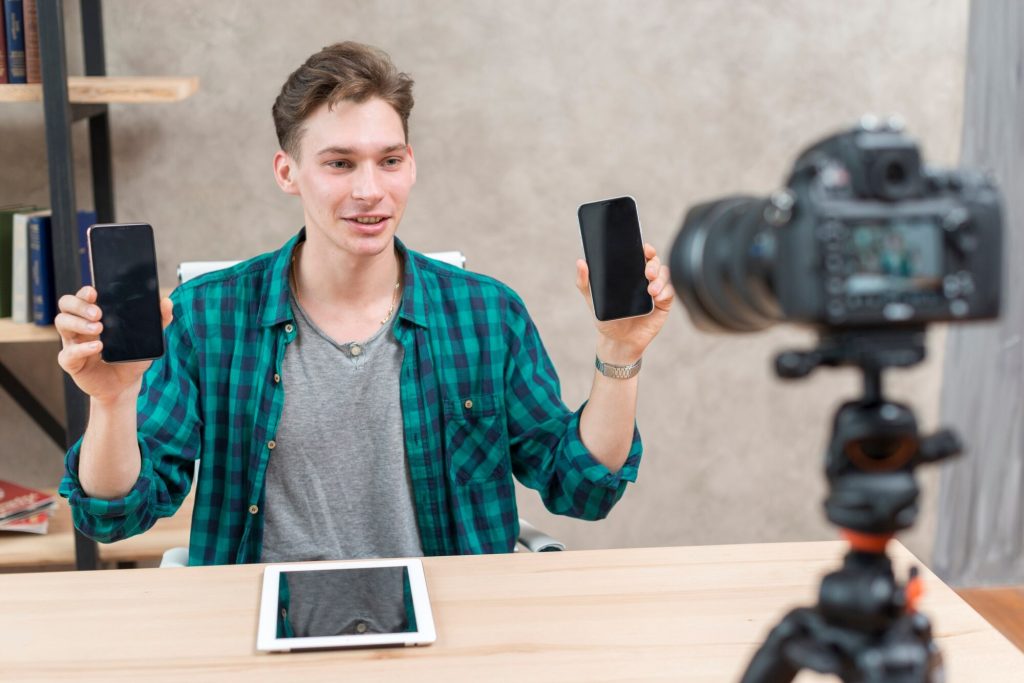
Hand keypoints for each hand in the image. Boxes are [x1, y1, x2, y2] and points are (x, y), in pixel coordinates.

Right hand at [56, 286, 173, 404]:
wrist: (125, 386)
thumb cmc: (131, 358)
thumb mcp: (147, 340)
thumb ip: (158, 321)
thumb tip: (167, 302)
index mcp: (94, 316)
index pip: (83, 297)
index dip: (84, 292)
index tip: (95, 292)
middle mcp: (79, 326)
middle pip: (66, 305)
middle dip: (80, 305)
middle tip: (99, 313)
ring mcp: (73, 343)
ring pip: (61, 323)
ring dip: (79, 323)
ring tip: (99, 328)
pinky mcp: (71, 362)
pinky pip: (68, 353)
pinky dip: (82, 349)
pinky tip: (98, 347)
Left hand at [575, 243, 673, 363]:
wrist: (617, 341)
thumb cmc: (606, 318)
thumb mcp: (593, 299)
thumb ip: (584, 282)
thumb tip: (580, 262)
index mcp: (629, 274)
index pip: (639, 255)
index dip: (645, 249)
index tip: (644, 249)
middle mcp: (644, 279)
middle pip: (654, 262)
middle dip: (653, 264)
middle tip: (647, 272)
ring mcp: (655, 290)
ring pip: (664, 275)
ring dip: (660, 279)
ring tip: (650, 290)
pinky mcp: (663, 304)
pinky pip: (669, 292)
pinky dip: (665, 292)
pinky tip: (657, 297)